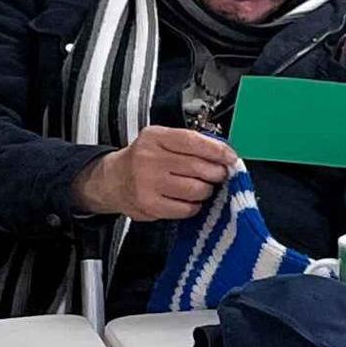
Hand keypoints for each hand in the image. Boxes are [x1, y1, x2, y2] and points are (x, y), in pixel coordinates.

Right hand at [71, 125, 235, 220]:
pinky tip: (188, 199)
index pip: (193, 141)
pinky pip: (186, 208)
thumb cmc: (144, 159)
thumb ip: (189, 144)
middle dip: (216, 173)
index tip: (231, 157)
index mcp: (155, 137)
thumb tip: (223, 153)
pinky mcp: (150, 205)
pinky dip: (194, 205)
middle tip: (218, 174)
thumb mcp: (161, 140)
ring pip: (195, 189)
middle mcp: (149, 159)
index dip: (217, 150)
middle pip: (197, 167)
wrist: (114, 180)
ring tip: (201, 187)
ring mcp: (148, 183)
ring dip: (206, 190)